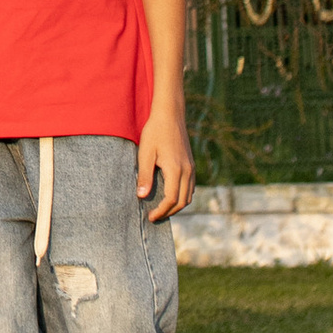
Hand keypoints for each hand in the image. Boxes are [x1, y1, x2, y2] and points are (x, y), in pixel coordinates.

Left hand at [136, 101, 193, 224]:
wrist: (170, 115)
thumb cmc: (155, 132)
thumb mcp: (145, 153)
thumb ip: (144, 175)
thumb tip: (142, 196)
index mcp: (176, 170)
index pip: (171, 200)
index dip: (161, 211)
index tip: (150, 217)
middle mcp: (187, 171)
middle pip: (182, 202)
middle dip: (169, 212)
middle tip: (155, 217)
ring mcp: (191, 168)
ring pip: (189, 195)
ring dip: (177, 206)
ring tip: (162, 209)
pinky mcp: (191, 164)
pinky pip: (190, 187)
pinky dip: (182, 196)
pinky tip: (171, 195)